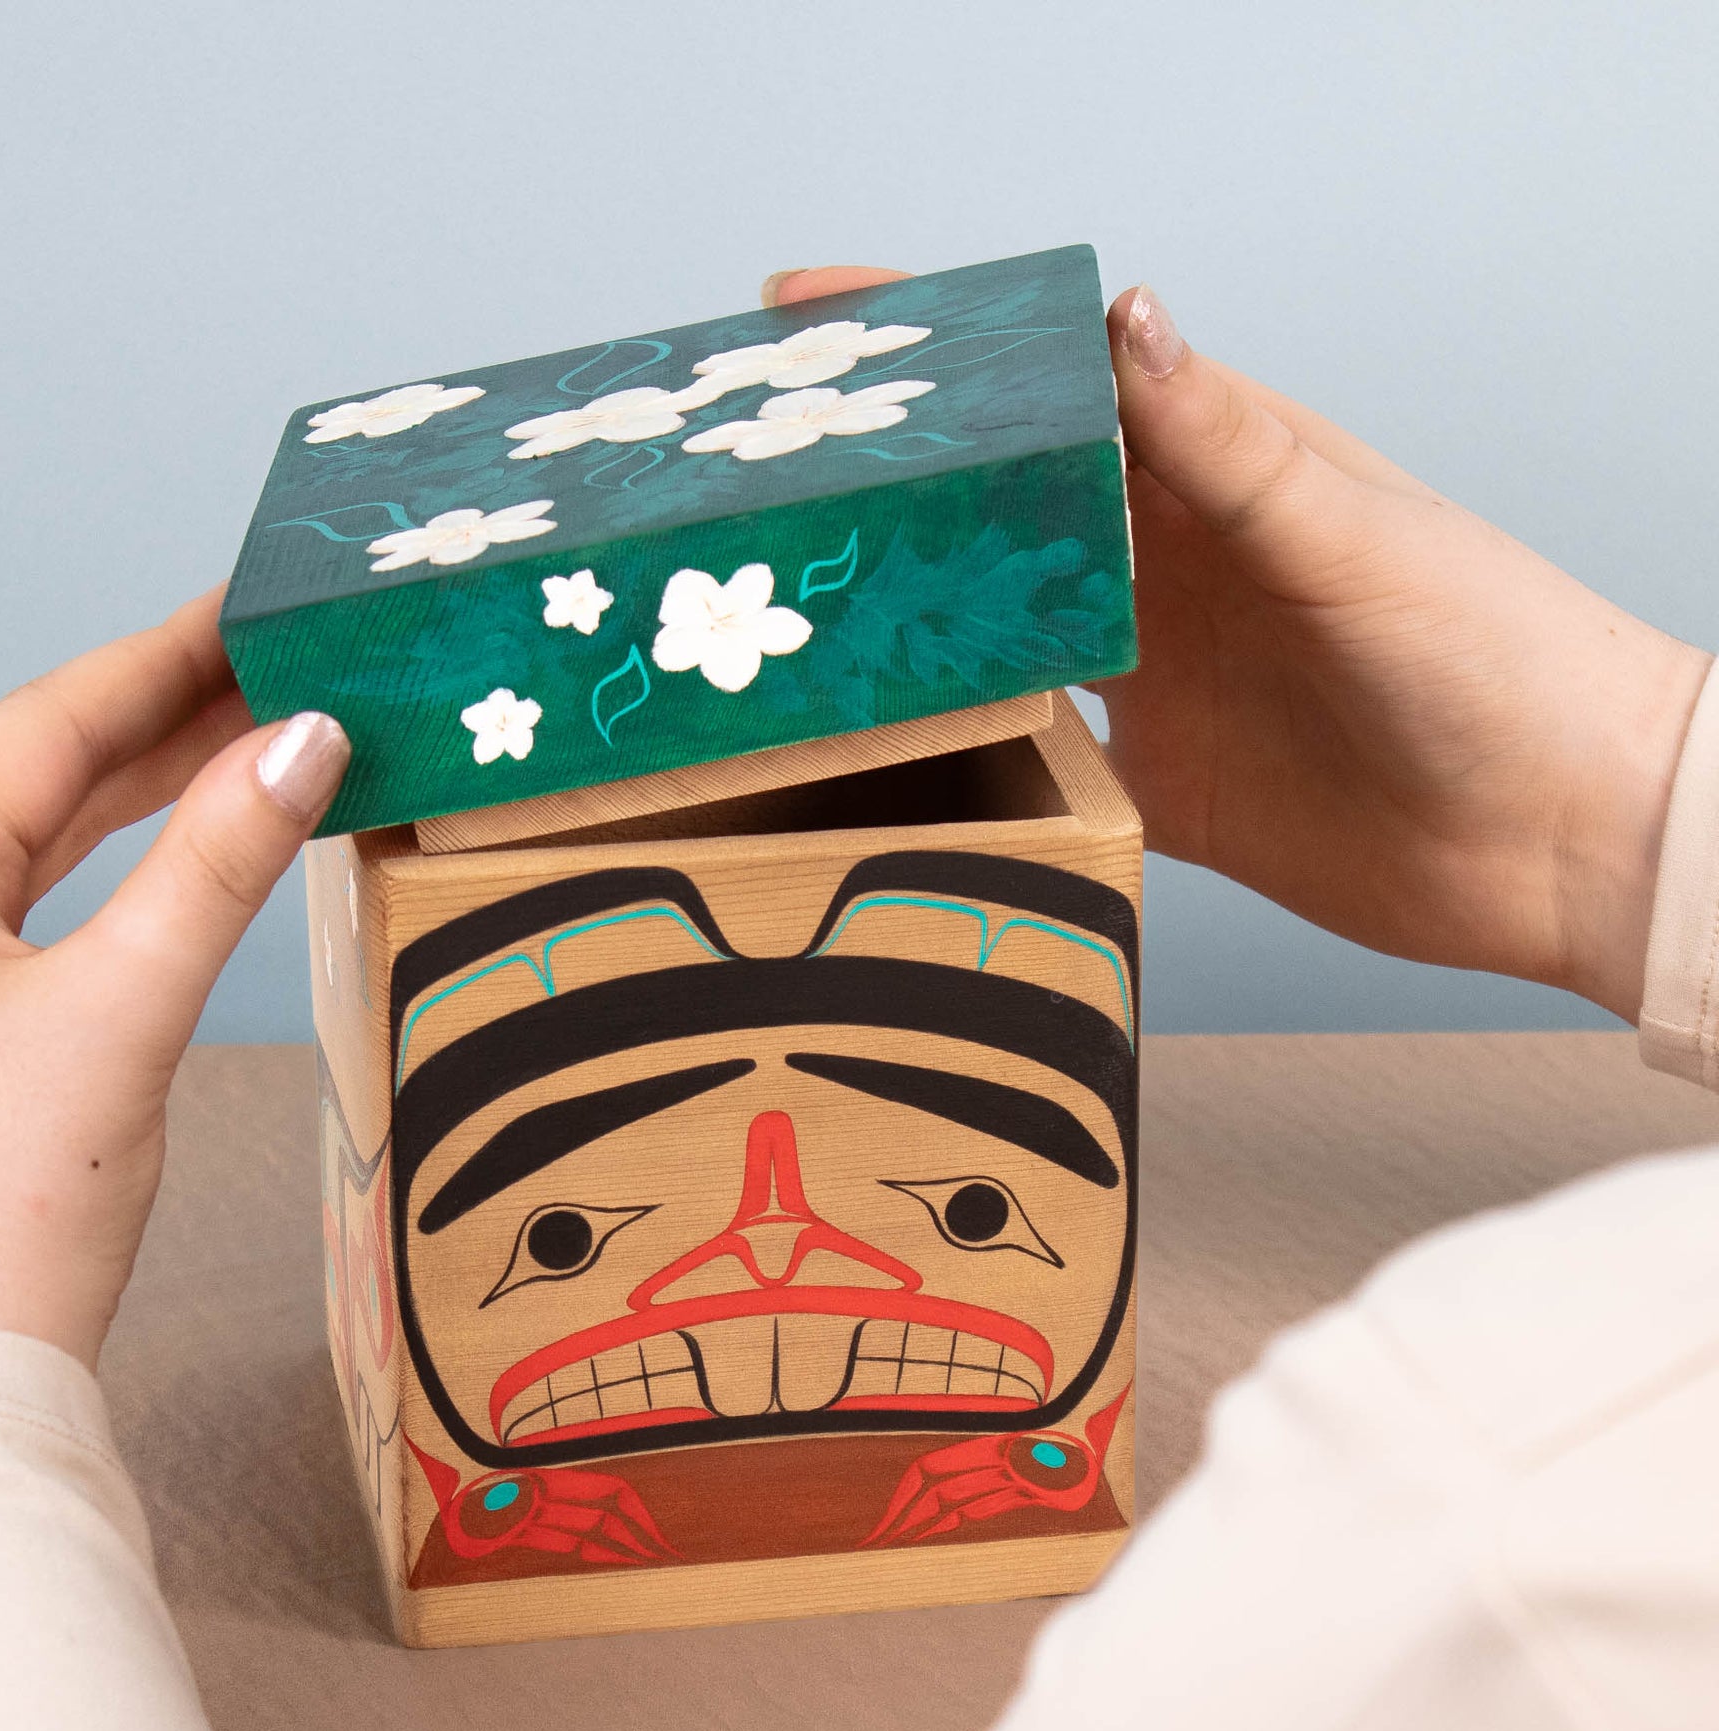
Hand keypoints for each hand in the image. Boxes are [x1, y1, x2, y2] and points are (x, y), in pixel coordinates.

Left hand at [0, 590, 348, 1405]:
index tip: (241, 612)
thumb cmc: (2, 1212)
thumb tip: (302, 742)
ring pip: (9, 855)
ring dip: (120, 805)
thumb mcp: (127, 1009)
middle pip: (20, 782)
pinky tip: (146, 878)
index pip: (38, 727)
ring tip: (230, 756)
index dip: (154, 662)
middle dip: (148, 728)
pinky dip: (84, 887)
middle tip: (265, 678)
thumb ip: (218, 862)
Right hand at [769, 268, 1711, 1019]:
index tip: (814, 312)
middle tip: (760, 467)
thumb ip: (1221, 444)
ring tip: (788, 594)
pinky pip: (1028, 752)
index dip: (940, 345)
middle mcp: (1165, 566)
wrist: (1553, 836)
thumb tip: (1122, 318)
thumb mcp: (1344, 529)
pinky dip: (961, 742)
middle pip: (1001, 503)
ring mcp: (1152, 674)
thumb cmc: (1489, 654)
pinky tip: (887, 733)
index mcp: (1211, 473)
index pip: (1053, 385)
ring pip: (995, 626)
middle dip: (890, 478)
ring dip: (906, 611)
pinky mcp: (1152, 779)